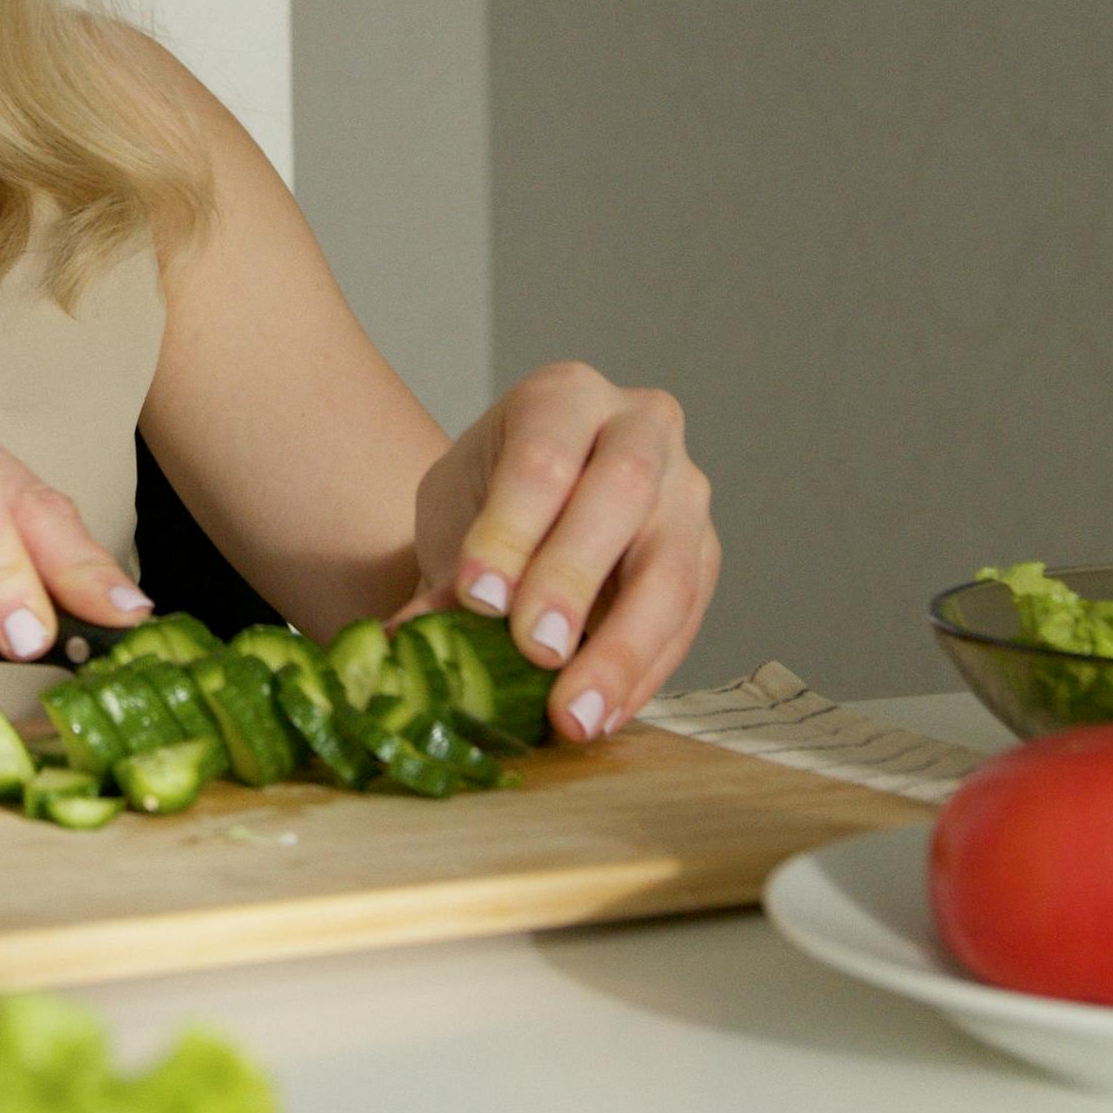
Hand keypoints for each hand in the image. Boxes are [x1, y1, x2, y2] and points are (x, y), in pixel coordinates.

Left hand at [410, 362, 717, 742]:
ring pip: (671, 567)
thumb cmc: (488, 504)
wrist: (528, 517)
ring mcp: (685, 492)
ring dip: (621, 649)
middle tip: (534, 649)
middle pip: (621, 493)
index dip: (511, 530)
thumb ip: (445, 575)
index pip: (543, 457)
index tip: (477, 599)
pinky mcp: (707, 557)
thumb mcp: (452, 517)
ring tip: (575, 715)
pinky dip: (642, 675)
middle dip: (573, 577)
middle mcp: (640, 427)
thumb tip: (404, 645)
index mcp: (565, 396)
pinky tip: (602, 715)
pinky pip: (687, 621)